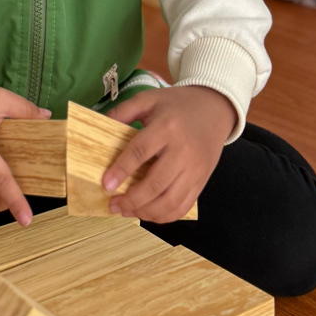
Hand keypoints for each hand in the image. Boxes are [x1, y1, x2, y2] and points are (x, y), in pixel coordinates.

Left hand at [102, 86, 236, 223]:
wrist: (215, 109)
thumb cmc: (178, 104)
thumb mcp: (149, 98)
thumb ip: (124, 111)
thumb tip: (100, 125)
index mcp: (167, 127)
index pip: (141, 151)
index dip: (122, 170)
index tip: (106, 184)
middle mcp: (183, 151)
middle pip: (156, 183)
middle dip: (131, 200)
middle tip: (112, 204)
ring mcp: (195, 169)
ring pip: (170, 201)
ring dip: (146, 212)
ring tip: (126, 211)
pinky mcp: (202, 181)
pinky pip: (183, 207)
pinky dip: (164, 217)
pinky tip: (147, 213)